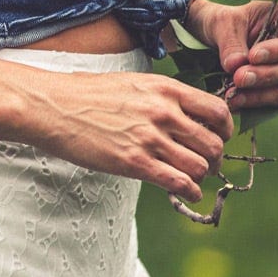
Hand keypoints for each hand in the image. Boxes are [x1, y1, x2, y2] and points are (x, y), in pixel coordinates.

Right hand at [24, 70, 235, 203]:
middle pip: (213, 142)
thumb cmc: (87, 94)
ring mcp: (149, 138)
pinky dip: (190, 191)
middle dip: (215, 158)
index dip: (225, 128)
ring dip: (202, 176)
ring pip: (200, 165)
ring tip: (194, 178)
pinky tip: (187, 192)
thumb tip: (186, 116)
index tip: (220, 137)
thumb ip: (162, 97)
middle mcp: (163, 112)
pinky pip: (178, 182)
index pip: (217, 110)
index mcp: (165, 89)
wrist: (52, 107)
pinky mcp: (134, 163)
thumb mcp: (133, 83)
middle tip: (208, 164)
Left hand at [186, 0, 277, 110]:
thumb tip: (235, 66)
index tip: (253, 56)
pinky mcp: (276, 88)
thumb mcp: (225, 23)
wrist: (215, 34)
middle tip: (240, 78)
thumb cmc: (226, 21)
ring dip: (260, 94)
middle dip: (266, 75)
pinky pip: (272, 100)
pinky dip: (253, 102)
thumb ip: (232, 43)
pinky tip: (235, 102)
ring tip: (234, 95)